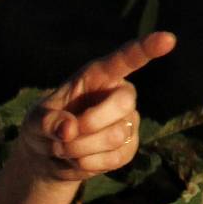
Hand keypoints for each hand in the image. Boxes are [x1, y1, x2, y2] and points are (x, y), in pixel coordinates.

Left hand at [16, 31, 176, 182]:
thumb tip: (69, 129)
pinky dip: (89, 163)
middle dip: (90, 123)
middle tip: (65, 134)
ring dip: (81, 148)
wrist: (47, 157)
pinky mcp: (128, 147)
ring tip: (64, 148)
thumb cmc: (44, 126)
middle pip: (123, 103)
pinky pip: (116, 157)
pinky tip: (78, 160)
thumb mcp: (34, 120)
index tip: (168, 39)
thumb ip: (47, 121)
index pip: (125, 59)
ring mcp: (128, 121)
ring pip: (115, 135)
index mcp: (98, 76)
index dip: (146, 48)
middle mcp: (120, 94)